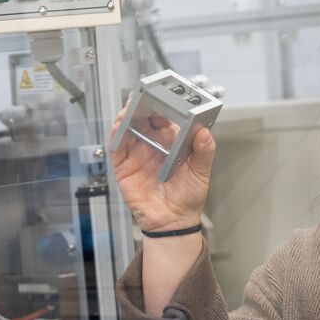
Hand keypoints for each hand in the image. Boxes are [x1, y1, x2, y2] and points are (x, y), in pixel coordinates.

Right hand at [109, 106, 215, 232]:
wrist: (173, 222)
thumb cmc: (189, 197)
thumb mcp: (201, 172)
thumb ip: (204, 151)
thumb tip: (204, 132)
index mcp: (171, 142)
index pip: (163, 118)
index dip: (161, 106)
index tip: (161, 97)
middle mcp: (152, 146)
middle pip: (142, 119)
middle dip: (139, 106)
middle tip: (141, 98)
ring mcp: (136, 155)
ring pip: (126, 130)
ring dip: (125, 118)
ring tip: (128, 110)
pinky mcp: (123, 167)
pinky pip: (116, 148)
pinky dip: (115, 136)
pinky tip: (118, 128)